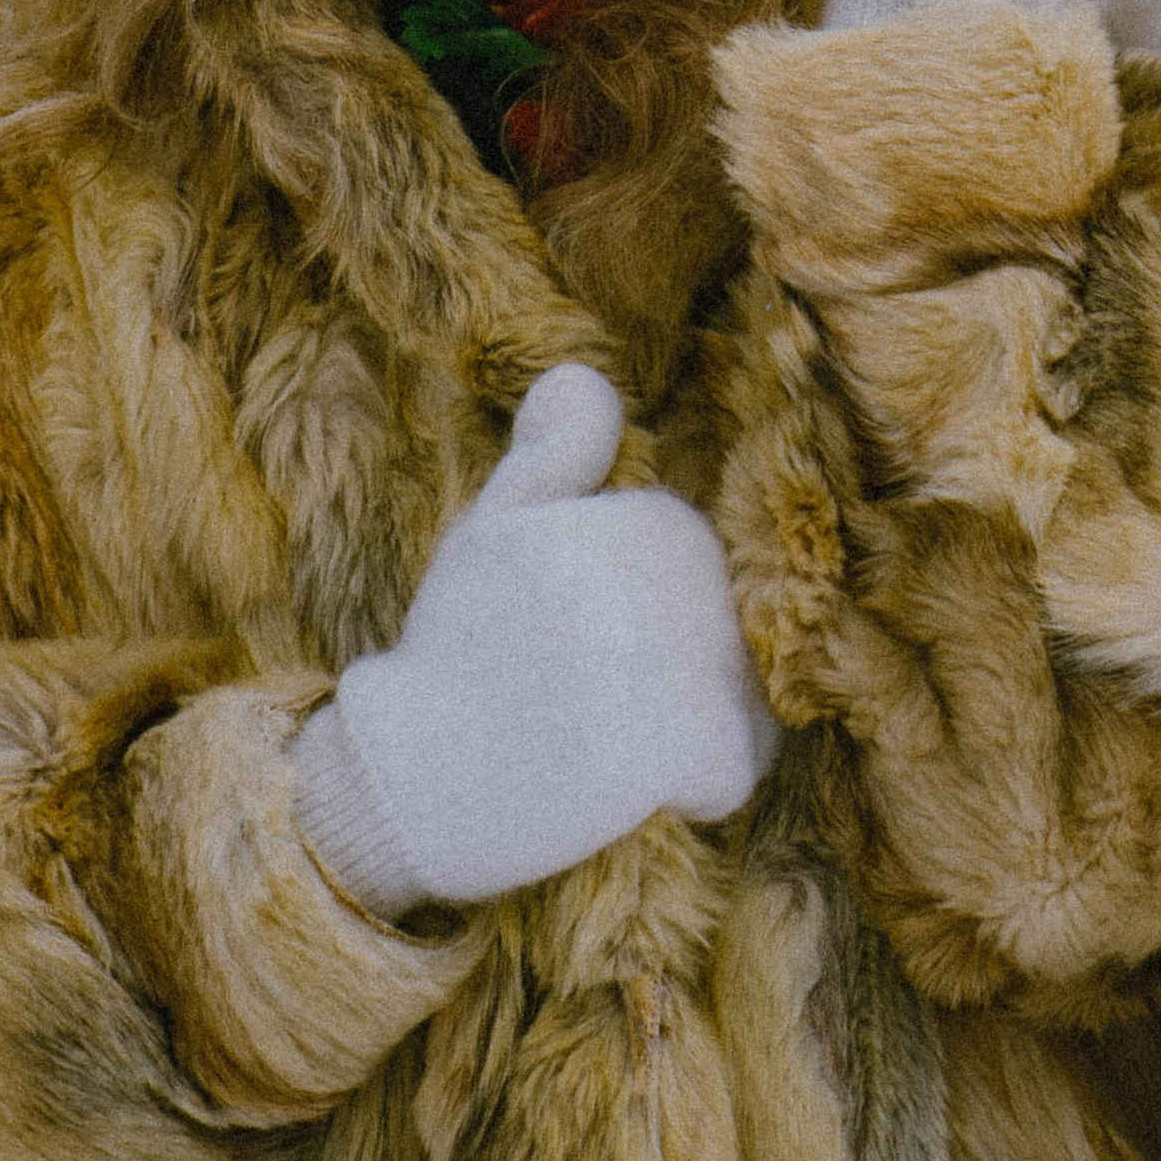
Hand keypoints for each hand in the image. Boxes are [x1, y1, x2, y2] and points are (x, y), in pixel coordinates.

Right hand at [291, 366, 778, 912]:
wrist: (419, 770)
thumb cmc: (461, 643)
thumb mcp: (498, 525)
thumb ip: (558, 454)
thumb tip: (585, 372)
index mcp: (654, 517)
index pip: (693, 574)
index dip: (632, 614)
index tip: (563, 636)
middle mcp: (687, 575)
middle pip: (726, 634)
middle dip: (669, 670)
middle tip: (576, 691)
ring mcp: (698, 658)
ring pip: (741, 701)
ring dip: (689, 728)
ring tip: (601, 734)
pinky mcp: (699, 745)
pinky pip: (735, 769)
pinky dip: (695, 787)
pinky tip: (626, 781)